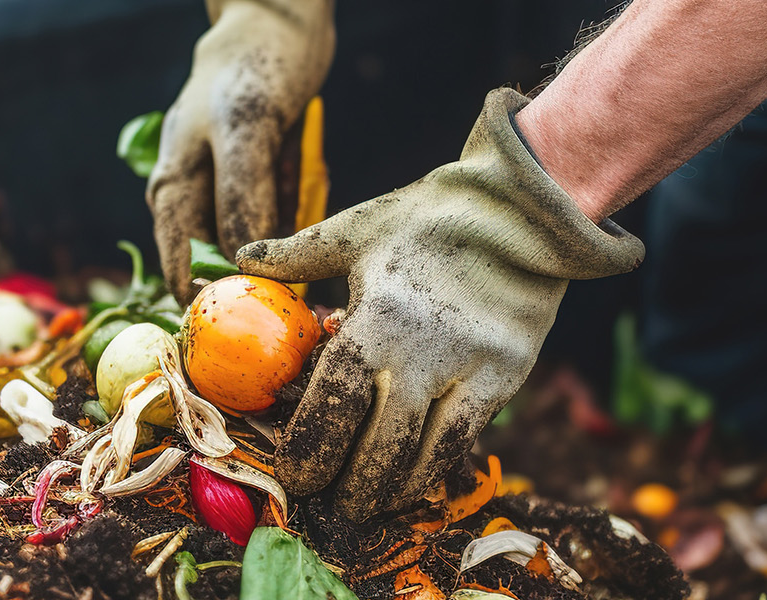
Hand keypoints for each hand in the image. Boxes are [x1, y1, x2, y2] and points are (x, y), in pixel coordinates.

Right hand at [148, 0, 333, 301]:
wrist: (273, 27)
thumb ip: (241, 195)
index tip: (256, 331)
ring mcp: (220, 192)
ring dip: (274, 269)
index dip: (212, 307)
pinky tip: (309, 241)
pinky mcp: (252, 184)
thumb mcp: (247, 130)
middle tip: (295, 318)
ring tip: (308, 287)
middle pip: (214, 269)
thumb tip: (239, 263)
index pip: (180, 274)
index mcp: (173, 192)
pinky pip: (269, 226)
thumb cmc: (252, 71)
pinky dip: (288, 236)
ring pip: (245, 250)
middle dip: (251, 294)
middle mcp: (190, 199)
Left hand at [237, 88, 644, 520]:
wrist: (524, 209)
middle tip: (323, 509)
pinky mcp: (507, 376)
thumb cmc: (429, 217)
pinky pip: (464, 440)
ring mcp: (472, 368)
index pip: (337, 397)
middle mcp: (426, 349)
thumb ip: (297, 253)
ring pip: (426, 454)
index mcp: (380, 313)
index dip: (311, 447)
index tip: (292, 476)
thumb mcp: (357, 227)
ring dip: (390, 491)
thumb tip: (242, 257)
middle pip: (380, 443)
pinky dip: (432, 470)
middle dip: (348, 489)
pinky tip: (408, 485)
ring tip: (361, 509)